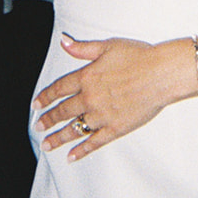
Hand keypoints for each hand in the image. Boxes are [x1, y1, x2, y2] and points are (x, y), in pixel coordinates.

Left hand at [34, 33, 174, 160]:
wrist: (160, 74)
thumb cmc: (139, 57)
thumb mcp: (107, 46)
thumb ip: (83, 48)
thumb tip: (64, 41)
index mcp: (87, 77)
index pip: (59, 89)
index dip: (46, 97)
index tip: (37, 104)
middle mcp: (90, 98)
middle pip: (63, 111)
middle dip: (48, 119)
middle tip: (38, 126)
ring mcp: (101, 116)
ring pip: (74, 129)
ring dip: (58, 137)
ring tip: (47, 144)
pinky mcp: (115, 129)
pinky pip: (94, 142)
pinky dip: (81, 150)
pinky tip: (72, 156)